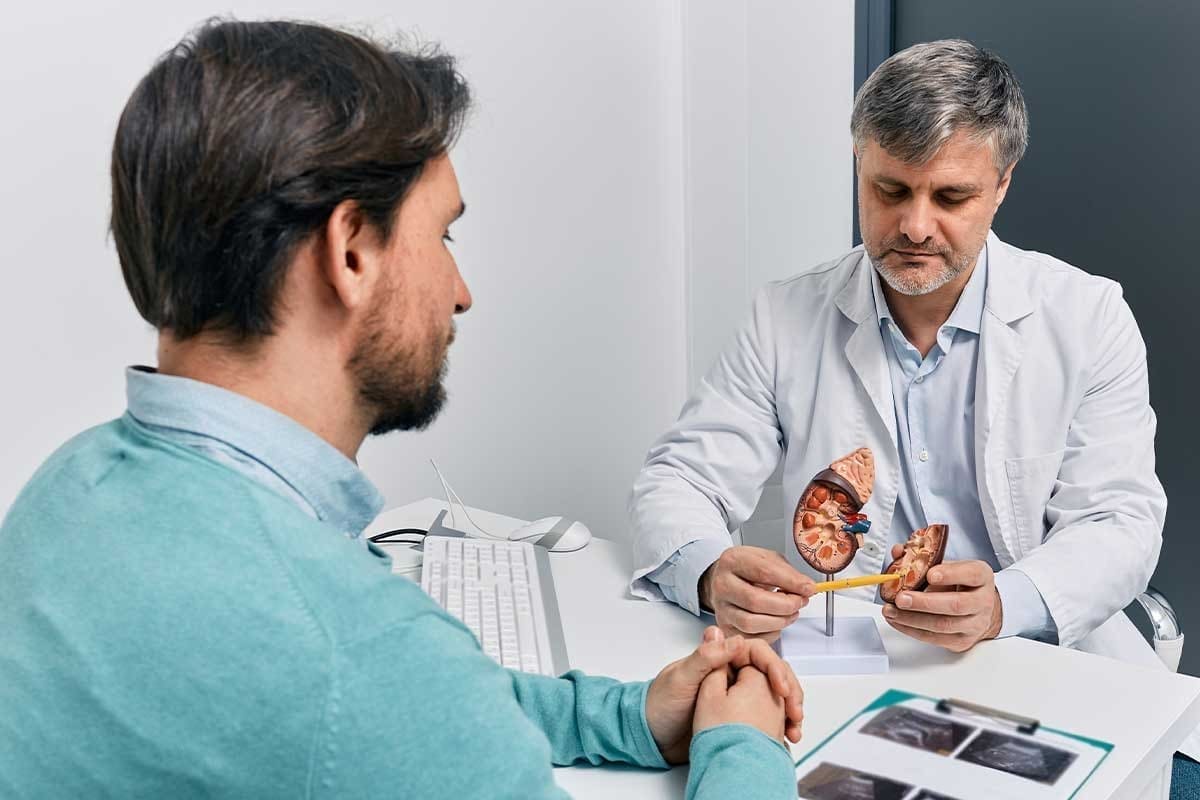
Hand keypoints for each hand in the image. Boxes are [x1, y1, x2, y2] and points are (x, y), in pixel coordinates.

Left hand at [646, 626, 803, 762]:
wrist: (649, 736)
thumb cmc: (658, 704)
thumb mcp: (680, 678)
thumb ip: (705, 657)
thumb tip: (734, 639)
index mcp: (719, 657)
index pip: (757, 653)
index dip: (774, 668)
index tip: (782, 689)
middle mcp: (730, 672)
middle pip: (771, 674)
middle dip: (789, 690)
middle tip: (796, 713)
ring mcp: (736, 694)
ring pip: (773, 695)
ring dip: (789, 710)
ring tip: (794, 730)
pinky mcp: (738, 714)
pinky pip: (767, 715)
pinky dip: (780, 724)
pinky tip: (785, 736)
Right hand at [698, 546, 815, 641]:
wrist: (726, 579)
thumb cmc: (748, 569)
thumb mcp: (768, 559)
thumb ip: (788, 573)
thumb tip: (807, 588)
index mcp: (733, 561)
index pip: (764, 572)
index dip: (790, 582)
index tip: (809, 588)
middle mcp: (722, 584)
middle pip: (755, 601)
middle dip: (786, 605)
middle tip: (800, 602)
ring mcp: (721, 607)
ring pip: (751, 623)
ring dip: (779, 621)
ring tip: (791, 613)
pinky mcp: (725, 626)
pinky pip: (750, 637)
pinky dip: (770, 633)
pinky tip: (776, 621)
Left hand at [881, 547, 1002, 652]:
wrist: (977, 608)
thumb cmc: (960, 584)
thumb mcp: (947, 565)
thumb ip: (922, 558)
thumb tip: (898, 551)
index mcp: (981, 576)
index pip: (971, 574)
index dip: (950, 574)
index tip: (930, 574)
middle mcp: (982, 601)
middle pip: (956, 605)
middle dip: (924, 603)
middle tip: (901, 598)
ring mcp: (974, 624)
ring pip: (944, 625)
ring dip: (912, 619)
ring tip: (892, 611)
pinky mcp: (962, 641)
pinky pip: (936, 638)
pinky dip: (912, 630)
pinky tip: (898, 621)